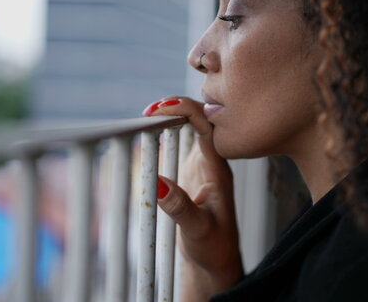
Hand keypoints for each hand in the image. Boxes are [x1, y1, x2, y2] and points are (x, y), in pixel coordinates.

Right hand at [143, 97, 243, 299]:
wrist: (217, 260)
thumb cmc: (214, 248)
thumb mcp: (197, 230)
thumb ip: (179, 208)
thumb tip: (159, 183)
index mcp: (219, 169)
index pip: (207, 127)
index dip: (186, 110)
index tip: (160, 108)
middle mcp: (212, 162)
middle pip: (201, 119)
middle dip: (178, 106)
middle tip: (149, 111)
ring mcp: (202, 165)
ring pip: (192, 128)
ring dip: (173, 116)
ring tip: (149, 115)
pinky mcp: (191, 172)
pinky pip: (183, 141)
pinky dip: (169, 131)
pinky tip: (154, 130)